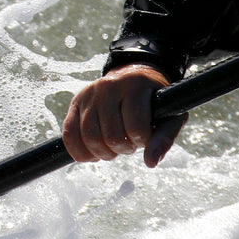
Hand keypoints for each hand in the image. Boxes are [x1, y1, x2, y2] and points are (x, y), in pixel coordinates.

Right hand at [62, 64, 184, 167]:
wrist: (134, 75)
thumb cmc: (154, 100)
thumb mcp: (169, 115)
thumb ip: (163, 139)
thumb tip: (150, 163)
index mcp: (135, 86)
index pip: (135, 127)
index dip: (141, 142)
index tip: (144, 138)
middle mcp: (109, 86)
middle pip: (111, 136)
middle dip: (122, 149)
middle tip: (129, 144)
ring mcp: (89, 94)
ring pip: (89, 138)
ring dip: (103, 153)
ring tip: (113, 148)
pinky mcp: (75, 103)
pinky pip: (69, 134)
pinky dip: (80, 152)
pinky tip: (93, 155)